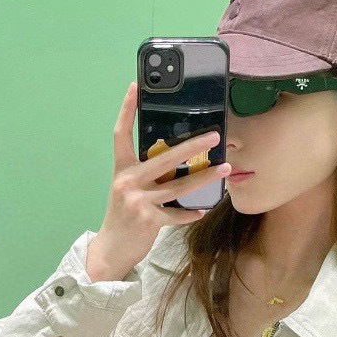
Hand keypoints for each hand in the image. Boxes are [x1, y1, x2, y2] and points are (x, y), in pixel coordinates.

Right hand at [89, 81, 232, 279]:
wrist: (111, 249)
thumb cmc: (123, 216)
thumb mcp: (128, 190)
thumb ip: (146, 174)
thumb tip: (175, 160)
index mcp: (122, 170)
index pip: (121, 134)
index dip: (127, 109)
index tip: (135, 87)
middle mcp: (129, 182)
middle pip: (164, 158)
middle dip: (192, 146)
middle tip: (214, 137)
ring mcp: (138, 202)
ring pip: (178, 187)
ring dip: (205, 178)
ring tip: (225, 169)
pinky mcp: (148, 221)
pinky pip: (176, 215)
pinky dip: (190, 213)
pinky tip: (203, 210)